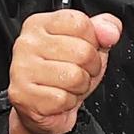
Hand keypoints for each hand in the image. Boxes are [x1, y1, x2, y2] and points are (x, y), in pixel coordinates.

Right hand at [4, 10, 125, 133]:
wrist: (44, 110)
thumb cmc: (64, 75)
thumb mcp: (88, 46)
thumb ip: (103, 30)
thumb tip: (111, 31)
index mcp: (40, 24)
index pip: (80, 23)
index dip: (92, 41)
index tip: (84, 49)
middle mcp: (27, 43)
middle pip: (82, 52)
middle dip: (90, 68)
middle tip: (77, 72)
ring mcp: (22, 68)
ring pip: (75, 77)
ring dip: (79, 87)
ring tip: (67, 86)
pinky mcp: (23, 94)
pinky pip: (62, 99)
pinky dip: (67, 103)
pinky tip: (57, 98)